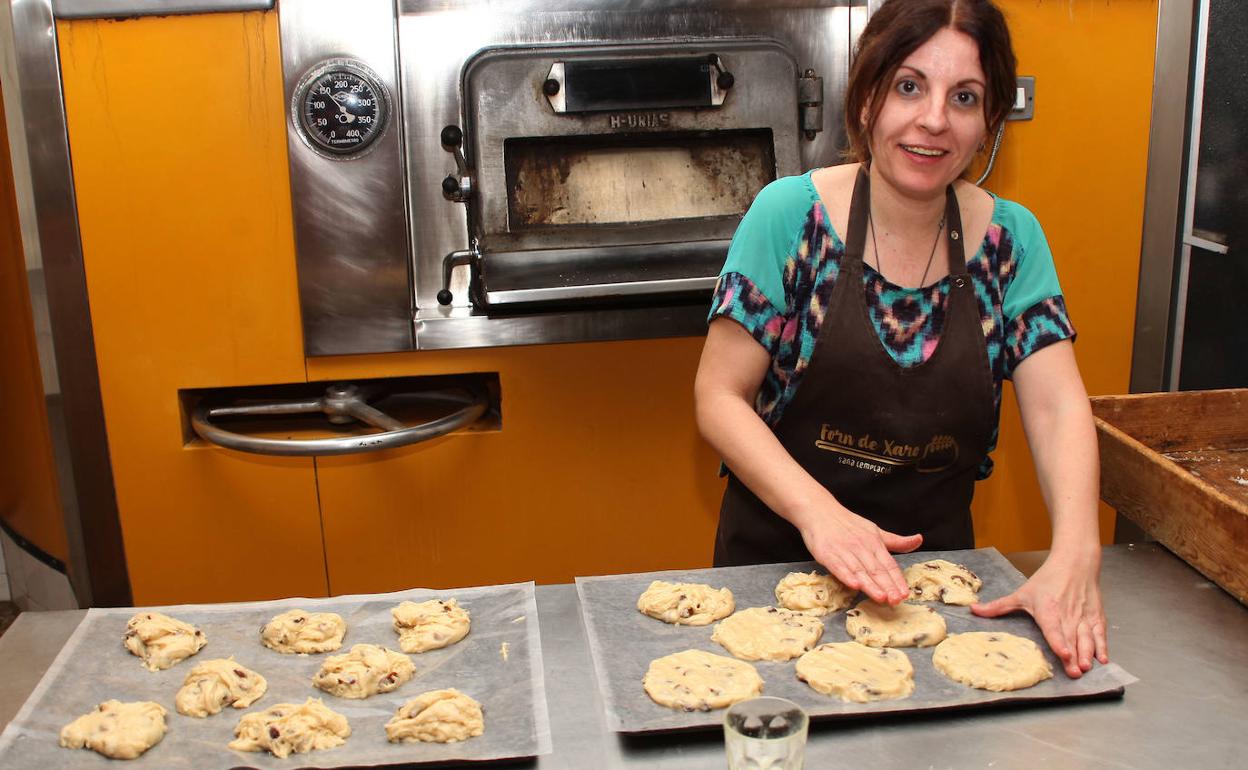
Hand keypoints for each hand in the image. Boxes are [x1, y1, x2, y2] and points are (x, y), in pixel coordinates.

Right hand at [797, 507, 921, 604]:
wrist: (819, 510)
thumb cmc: (847, 524)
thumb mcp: (875, 531)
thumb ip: (896, 541)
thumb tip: (919, 540)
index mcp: (874, 542)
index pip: (888, 564)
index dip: (897, 579)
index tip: (905, 593)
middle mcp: (861, 547)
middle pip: (876, 570)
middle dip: (887, 586)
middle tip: (896, 600)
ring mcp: (843, 550)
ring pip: (860, 571)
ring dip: (870, 585)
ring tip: (881, 598)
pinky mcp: (827, 553)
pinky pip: (838, 566)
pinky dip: (846, 576)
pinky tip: (854, 585)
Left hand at [970, 552, 1108, 677]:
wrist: (1075, 563)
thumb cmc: (1047, 579)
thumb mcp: (1021, 593)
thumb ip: (999, 606)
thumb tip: (974, 611)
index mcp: (1048, 610)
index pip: (1054, 629)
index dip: (1059, 642)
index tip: (1063, 654)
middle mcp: (1067, 616)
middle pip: (1072, 639)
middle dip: (1074, 657)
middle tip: (1075, 673)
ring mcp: (1083, 617)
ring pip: (1087, 638)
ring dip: (1088, 654)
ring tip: (1086, 668)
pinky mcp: (1096, 618)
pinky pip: (1100, 635)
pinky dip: (1102, 647)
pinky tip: (1102, 659)